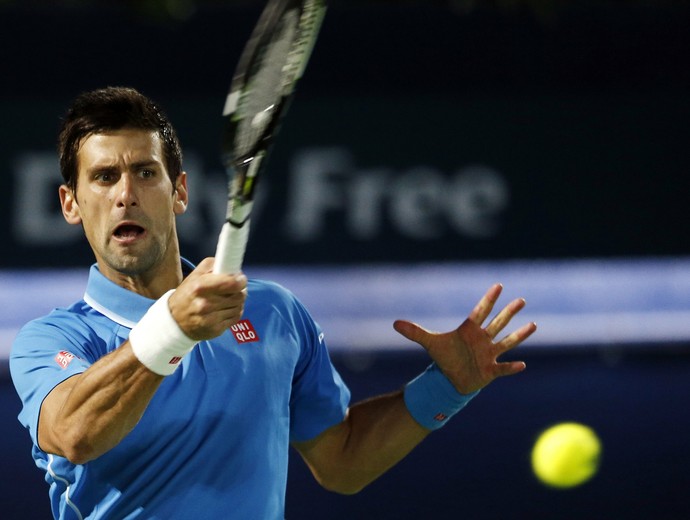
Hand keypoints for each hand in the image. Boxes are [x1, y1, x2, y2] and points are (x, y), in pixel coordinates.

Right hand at [168, 257, 247, 339]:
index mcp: (200, 287)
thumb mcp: (195, 275)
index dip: (240, 280)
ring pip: (239, 307)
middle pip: (239, 296)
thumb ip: (212, 266)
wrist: (175, 321)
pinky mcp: (216, 330)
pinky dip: (235, 312)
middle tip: (235, 289)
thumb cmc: (187, 294)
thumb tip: (232, 266)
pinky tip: (226, 309)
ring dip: (237, 302)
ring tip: (229, 299)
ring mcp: (211, 319)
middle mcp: (205, 304)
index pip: (232, 283)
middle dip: (240, 291)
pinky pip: (236, 318)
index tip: (240, 279)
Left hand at [393, 283, 535, 394]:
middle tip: (522, 299)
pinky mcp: (490, 371)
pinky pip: (503, 368)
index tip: (498, 285)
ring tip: (533, 325)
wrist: (450, 380)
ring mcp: (488, 354)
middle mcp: (482, 340)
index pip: (480, 311)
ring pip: (507, 342)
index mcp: (469, 330)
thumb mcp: (429, 343)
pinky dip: (511, 367)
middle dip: (509, 312)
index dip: (488, 299)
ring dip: (519, 335)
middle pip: (498, 323)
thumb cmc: (445, 358)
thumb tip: (395, 323)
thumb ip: (415, 332)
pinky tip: (522, 364)